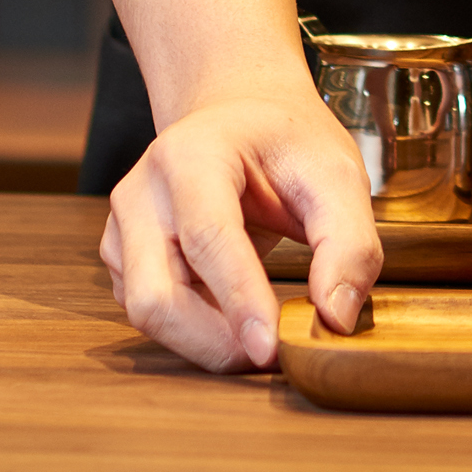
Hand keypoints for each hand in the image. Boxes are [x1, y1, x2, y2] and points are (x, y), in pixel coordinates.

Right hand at [97, 74, 382, 376]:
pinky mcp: (123, 261)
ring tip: (262, 338)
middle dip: (214, 341)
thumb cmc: (285, 143)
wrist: (238, 116)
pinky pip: (151, 313)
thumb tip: (336, 320)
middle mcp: (141, 191)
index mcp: (190, 154)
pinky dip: (193, 333)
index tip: (270, 349)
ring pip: (147, 314)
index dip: (238, 299)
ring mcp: (122, 229)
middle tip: (275, 355)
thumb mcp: (336, 174)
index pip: (207, 237)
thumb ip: (349, 243)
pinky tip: (234, 321)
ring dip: (204, 343)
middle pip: (156, 294)